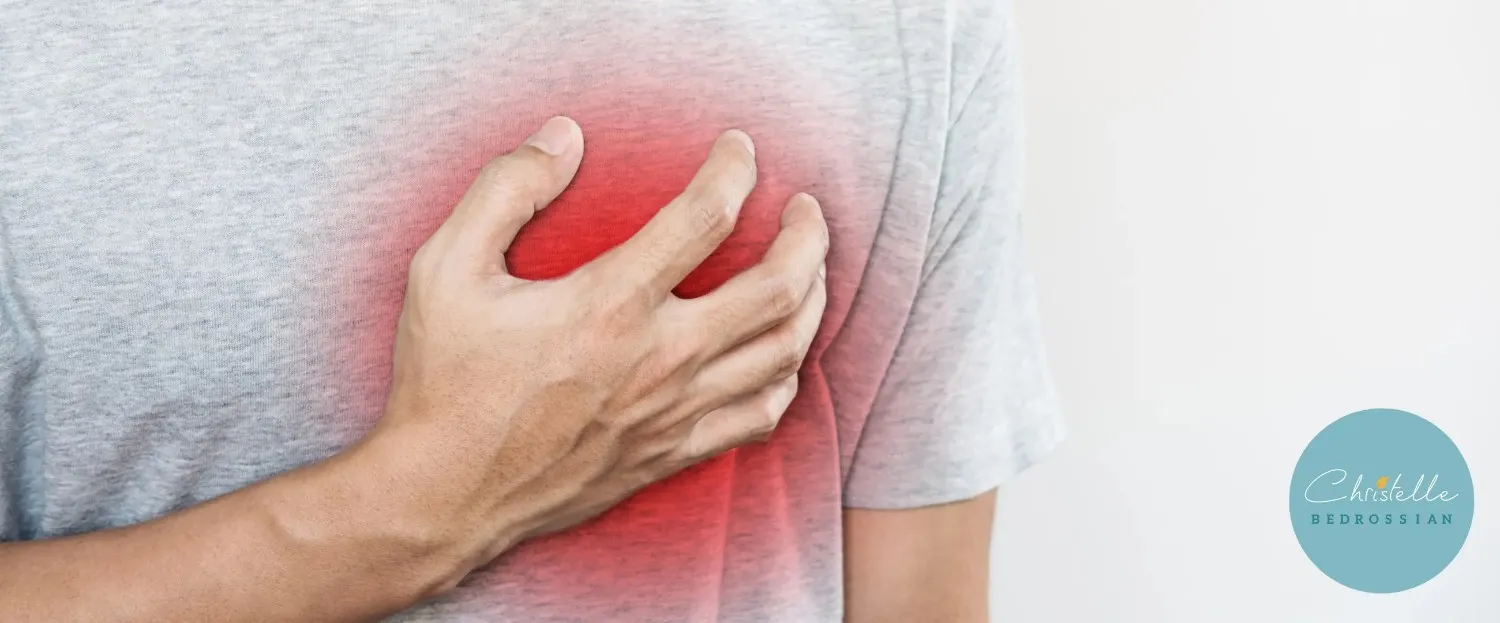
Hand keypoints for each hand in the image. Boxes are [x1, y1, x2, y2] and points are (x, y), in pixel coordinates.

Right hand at [361, 116, 828, 590]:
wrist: (442, 495)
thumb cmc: (442, 382)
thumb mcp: (444, 268)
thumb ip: (504, 190)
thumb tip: (564, 136)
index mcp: (609, 304)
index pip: (706, 217)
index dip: (734, 169)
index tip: (738, 149)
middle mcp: (658, 358)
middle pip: (777, 288)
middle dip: (807, 237)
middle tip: (804, 207)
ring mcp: (673, 411)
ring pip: (783, 351)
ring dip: (813, 299)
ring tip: (809, 267)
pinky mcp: (672, 453)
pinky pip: (761, 416)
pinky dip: (786, 376)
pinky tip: (780, 352)